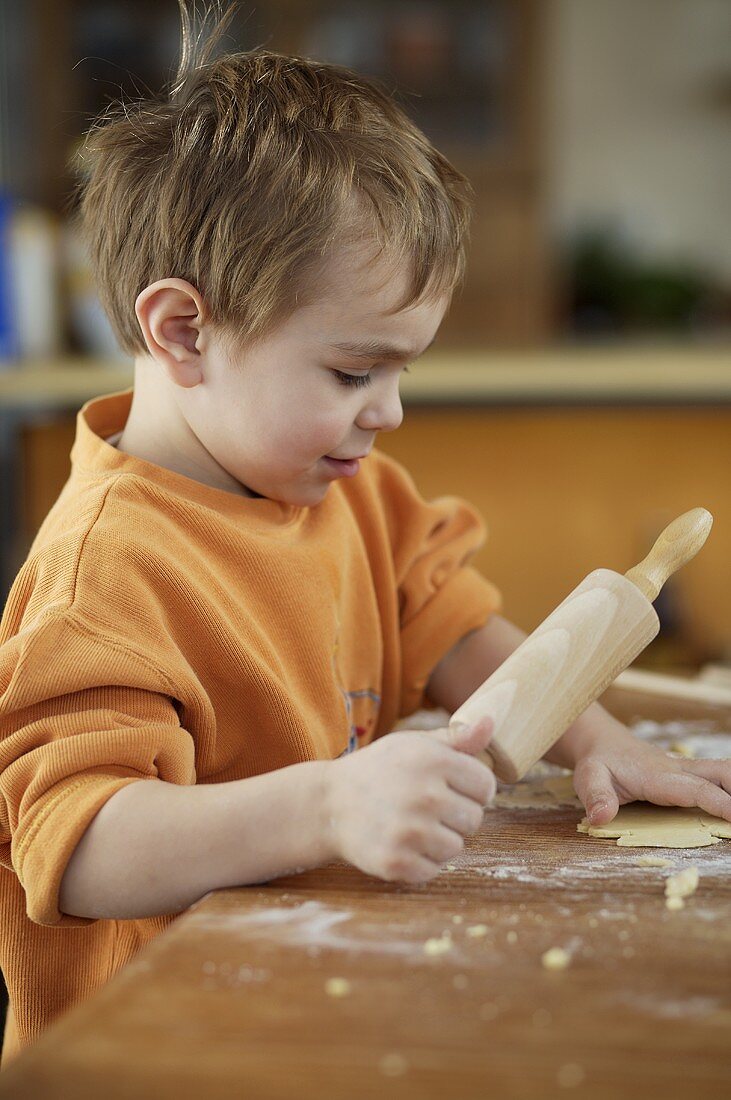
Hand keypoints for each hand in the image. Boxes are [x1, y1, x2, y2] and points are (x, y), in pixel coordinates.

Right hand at [324, 717, 494, 883]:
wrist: (329, 803)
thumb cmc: (380, 769)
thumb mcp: (415, 744)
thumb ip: (457, 739)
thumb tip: (491, 722)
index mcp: (433, 761)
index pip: (486, 786)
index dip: (472, 790)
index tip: (452, 790)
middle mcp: (424, 795)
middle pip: (474, 820)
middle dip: (455, 817)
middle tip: (424, 808)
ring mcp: (409, 830)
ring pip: (456, 848)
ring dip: (438, 841)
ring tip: (411, 825)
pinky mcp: (395, 861)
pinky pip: (433, 870)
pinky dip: (420, 863)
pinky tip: (400, 843)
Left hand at [572, 721, 730, 826]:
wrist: (602, 742)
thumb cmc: (597, 762)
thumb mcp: (588, 778)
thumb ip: (596, 797)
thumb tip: (600, 818)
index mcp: (658, 775)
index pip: (697, 789)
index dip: (721, 804)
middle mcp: (678, 770)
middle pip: (720, 773)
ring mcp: (684, 771)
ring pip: (721, 773)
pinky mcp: (687, 775)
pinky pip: (714, 779)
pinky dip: (728, 790)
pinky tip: (728, 805)